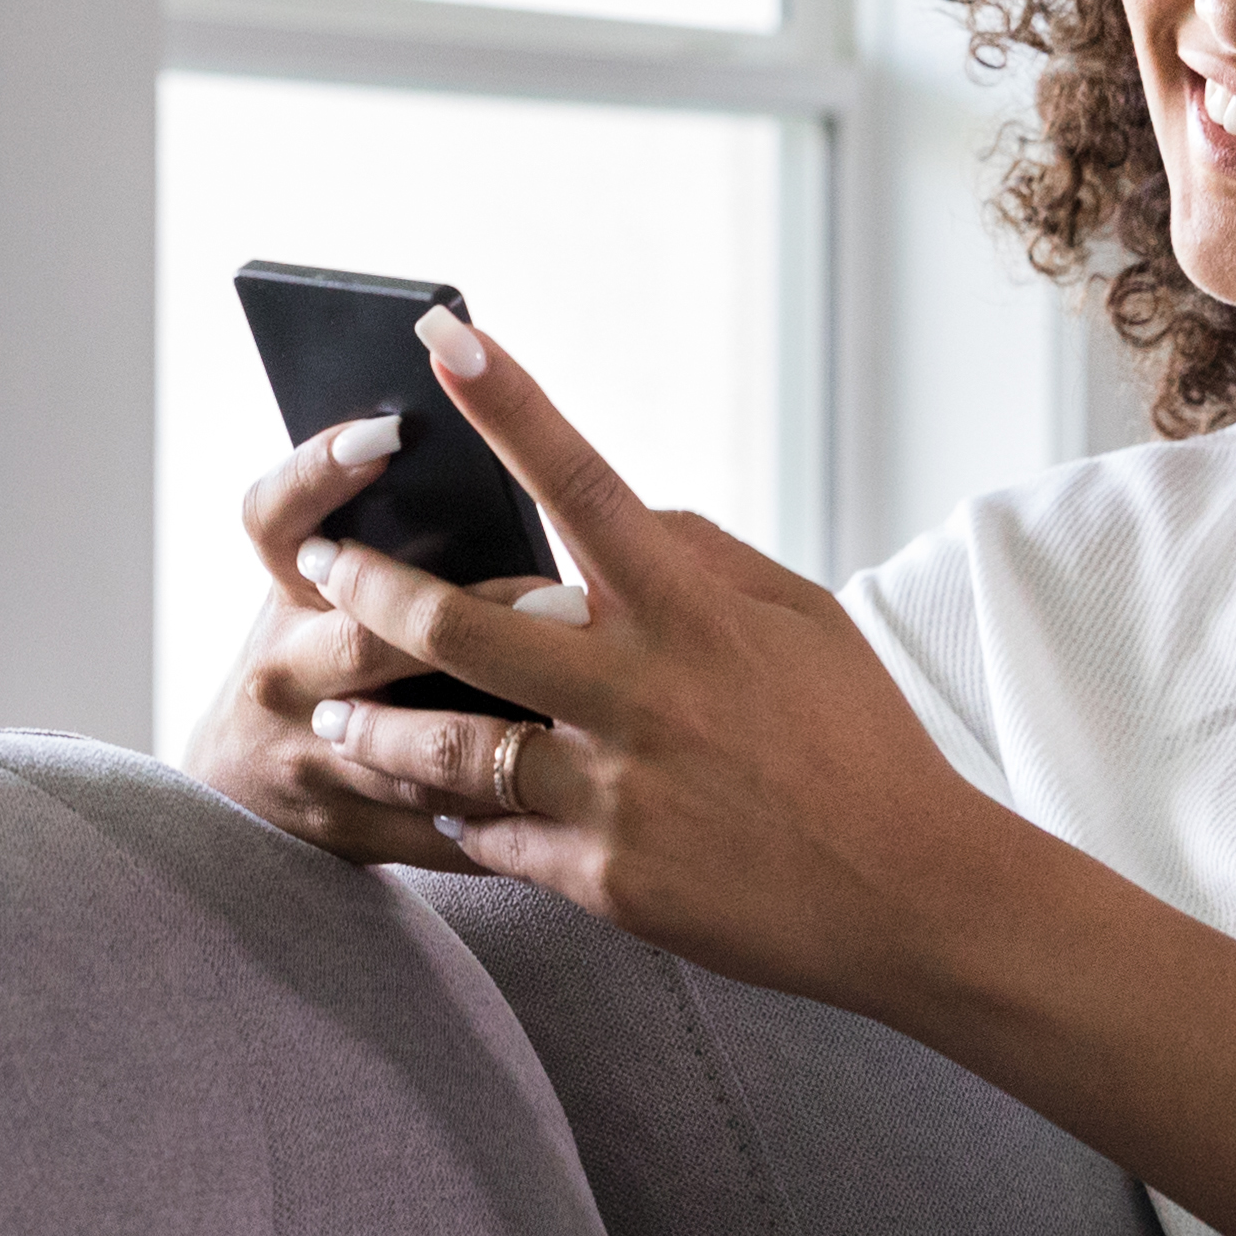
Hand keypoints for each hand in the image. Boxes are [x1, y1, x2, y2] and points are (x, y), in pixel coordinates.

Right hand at [178, 404, 592, 869]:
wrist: (245, 780)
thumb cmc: (327, 649)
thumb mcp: (330, 587)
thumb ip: (402, 538)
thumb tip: (511, 463)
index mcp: (287, 589)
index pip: (278, 515)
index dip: (321, 472)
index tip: (391, 432)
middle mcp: (283, 670)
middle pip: (366, 643)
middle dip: (467, 626)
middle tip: (566, 603)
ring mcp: (308, 756)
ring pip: (418, 747)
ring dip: (507, 732)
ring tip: (596, 710)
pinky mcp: (345, 828)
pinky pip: (444, 825)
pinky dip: (516, 811)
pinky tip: (589, 794)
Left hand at [273, 310, 1022, 1018]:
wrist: (912, 896)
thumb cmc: (861, 742)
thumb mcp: (806, 619)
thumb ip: (707, 555)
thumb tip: (627, 512)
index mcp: (691, 612)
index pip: (584, 481)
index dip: (512, 404)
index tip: (447, 338)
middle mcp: (640, 693)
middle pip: (461, 627)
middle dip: (372, 588)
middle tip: (324, 569)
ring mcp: (614, 793)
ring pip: (449, 748)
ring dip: (378, 727)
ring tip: (337, 714)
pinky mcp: (604, 880)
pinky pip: (492, 839)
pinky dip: (455, 818)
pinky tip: (429, 805)